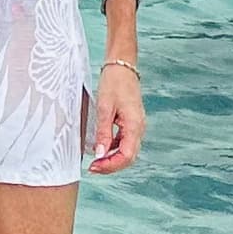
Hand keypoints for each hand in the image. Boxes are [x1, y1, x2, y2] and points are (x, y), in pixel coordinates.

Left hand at [86, 59, 146, 174]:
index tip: (94, 167)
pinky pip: (125, 142)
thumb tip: (99, 154)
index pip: (127, 156)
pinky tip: (101, 147)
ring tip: (95, 160)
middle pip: (129, 157)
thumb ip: (103, 132)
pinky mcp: (131, 123)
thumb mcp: (104, 108)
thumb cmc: (114, 82)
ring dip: (112, 159)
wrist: (122, 66)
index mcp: (135, 125)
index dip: (111, 165)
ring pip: (127, 151)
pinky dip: (113, 148)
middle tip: (93, 167)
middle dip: (111, 165)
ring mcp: (137, 126)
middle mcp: (139, 128)